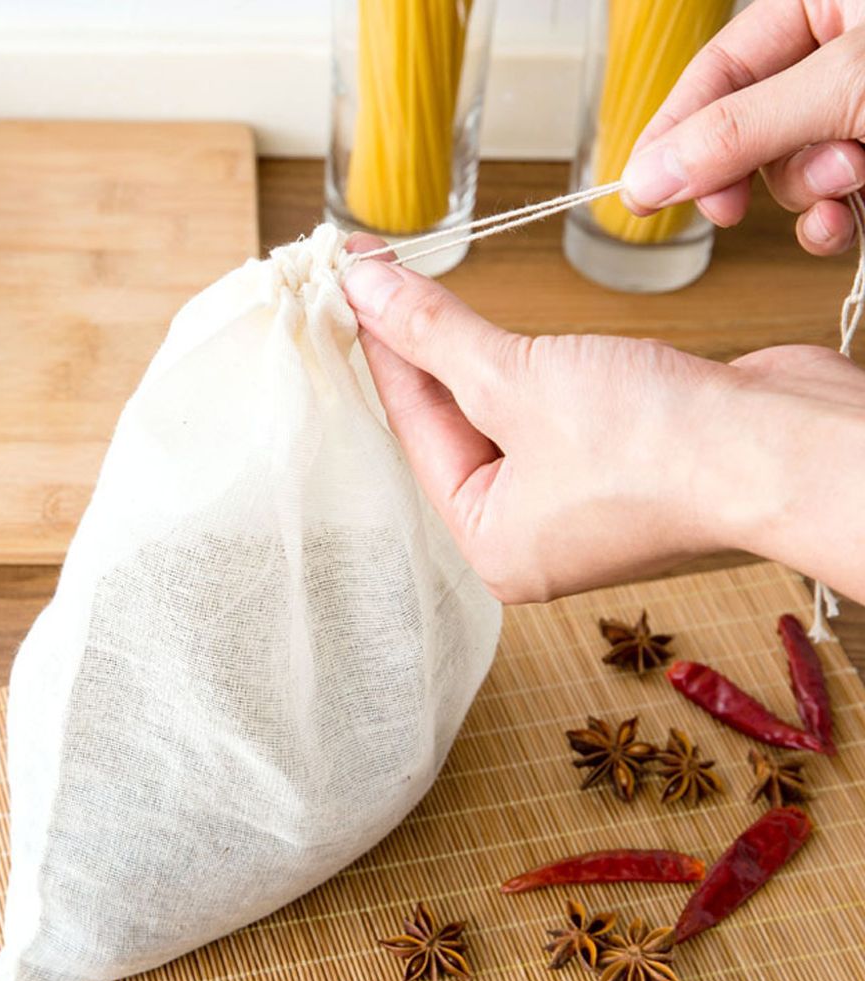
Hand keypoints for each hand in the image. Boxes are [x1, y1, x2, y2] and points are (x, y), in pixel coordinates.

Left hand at [342, 239, 864, 604]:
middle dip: (419, 347)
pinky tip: (489, 327)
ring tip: (414, 291)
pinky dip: (519, 362)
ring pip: (499, 410)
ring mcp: (577, 497)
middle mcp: (529, 530)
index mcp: (491, 542)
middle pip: (451, 423)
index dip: (382, 348)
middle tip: (373, 278)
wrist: (789, 448)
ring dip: (467, 350)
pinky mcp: (617, 458)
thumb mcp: (519, 380)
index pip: (415, 430)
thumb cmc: (661, 446)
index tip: (353, 284)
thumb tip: (364, 288)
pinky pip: (544, 403)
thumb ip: (436, 335)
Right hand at [621, 0, 864, 255]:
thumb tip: (650, 175)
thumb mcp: (847, 85)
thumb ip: (743, 129)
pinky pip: (828, 205)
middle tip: (727, 206)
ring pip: (788, 174)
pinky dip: (829, 223)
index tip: (639, 189)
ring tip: (853, 174)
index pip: (719, 68)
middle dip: (755, 170)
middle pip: (747, 129)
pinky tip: (843, 221)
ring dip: (810, 192)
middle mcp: (841, 56)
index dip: (674, 133)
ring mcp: (859, 115)